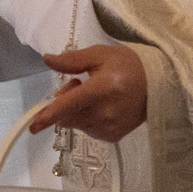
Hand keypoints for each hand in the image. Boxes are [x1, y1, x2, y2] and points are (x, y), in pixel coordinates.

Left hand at [28, 46, 148, 143]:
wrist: (159, 84)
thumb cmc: (128, 65)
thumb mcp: (101, 55)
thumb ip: (72, 60)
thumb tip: (47, 59)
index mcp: (102, 89)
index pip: (69, 105)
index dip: (49, 115)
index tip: (33, 126)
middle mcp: (105, 113)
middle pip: (67, 116)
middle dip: (64, 101)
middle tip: (79, 83)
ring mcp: (109, 128)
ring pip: (76, 124)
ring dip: (76, 111)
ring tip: (95, 95)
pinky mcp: (113, 136)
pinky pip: (87, 131)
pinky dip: (87, 120)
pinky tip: (103, 108)